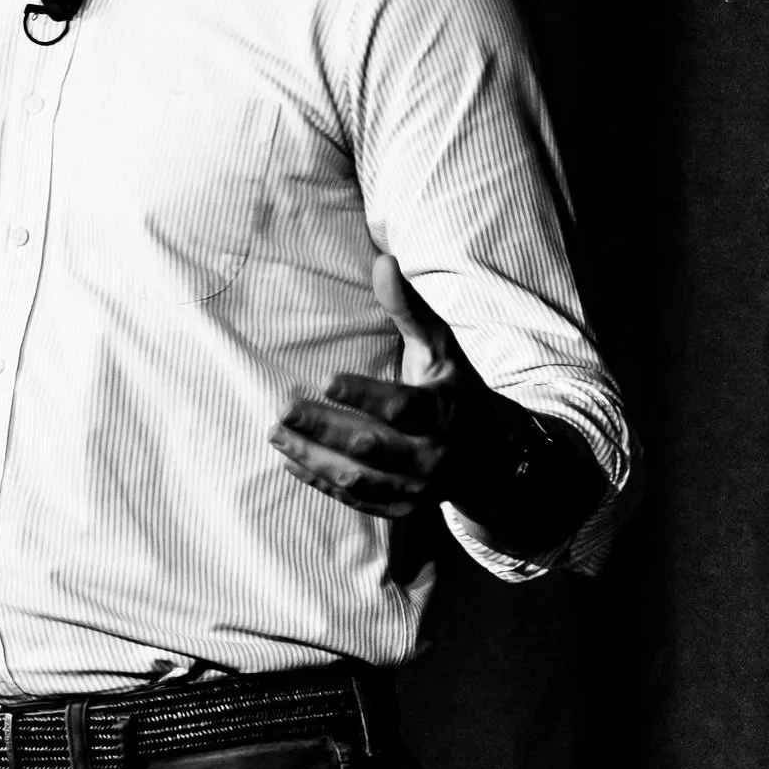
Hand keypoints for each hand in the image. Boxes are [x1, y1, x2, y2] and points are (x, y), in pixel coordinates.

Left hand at [268, 254, 484, 517]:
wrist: (493, 457)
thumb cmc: (456, 388)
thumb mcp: (440, 347)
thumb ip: (408, 309)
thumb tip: (383, 260)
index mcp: (444, 411)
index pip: (402, 408)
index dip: (364, 396)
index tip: (324, 378)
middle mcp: (433, 455)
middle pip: (372, 447)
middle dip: (324, 427)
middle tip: (282, 406)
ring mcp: (418, 488)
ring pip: (359, 479)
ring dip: (313, 457)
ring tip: (275, 432)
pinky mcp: (403, 508)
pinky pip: (358, 500)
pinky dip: (322, 483)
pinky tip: (290, 461)